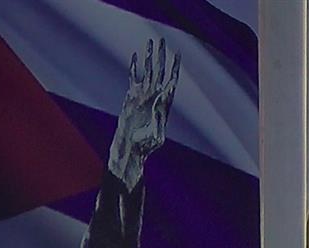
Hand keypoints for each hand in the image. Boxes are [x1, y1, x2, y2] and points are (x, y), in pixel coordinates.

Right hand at [108, 37, 180, 190]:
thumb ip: (158, 119)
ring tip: (151, 42)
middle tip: (163, 40)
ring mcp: (143, 94)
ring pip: (148, 71)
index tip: (177, 55)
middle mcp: (155, 96)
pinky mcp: (131, 96)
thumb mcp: (155, 135)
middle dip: (162, 56)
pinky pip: (134, 77)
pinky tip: (136, 55)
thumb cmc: (145, 145)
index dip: (175, 68)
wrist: (130, 146)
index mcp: (164, 104)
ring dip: (149, 56)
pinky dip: (135, 66)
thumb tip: (158, 101)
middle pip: (160, 71)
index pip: (171, 81)